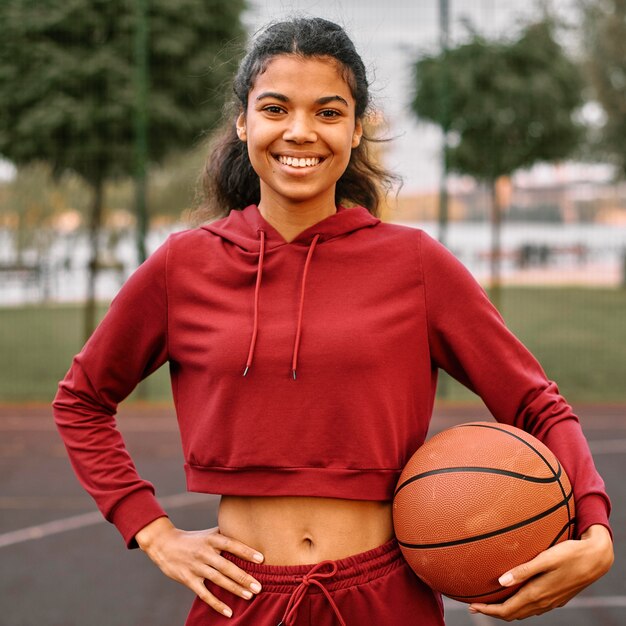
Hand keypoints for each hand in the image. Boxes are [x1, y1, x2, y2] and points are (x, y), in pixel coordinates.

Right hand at [135, 517, 264, 618]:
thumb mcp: (209, 532)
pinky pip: (204, 594)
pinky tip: (229, 611)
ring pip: (218, 580)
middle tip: (259, 586)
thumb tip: (248, 532)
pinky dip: (216, 604)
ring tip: (249, 596)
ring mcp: (196, 567)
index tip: (261, 559)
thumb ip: (226, 534)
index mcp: (211, 539)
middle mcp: (205, 552)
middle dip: (243, 577)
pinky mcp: (188, 579)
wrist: (164, 544)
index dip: (246, 551)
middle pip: (227, 566)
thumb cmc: (193, 539)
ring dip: (234, 589)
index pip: (231, 544)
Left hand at [468, 524, 613, 620]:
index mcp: (537, 594)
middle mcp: (543, 602)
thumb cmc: (570, 554)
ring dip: (506, 610)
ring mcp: (551, 602)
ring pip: (524, 612)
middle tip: (475, 605)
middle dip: (493, 612)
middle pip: (513, 614)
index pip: (507, 610)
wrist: (596, 559)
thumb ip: (523, 570)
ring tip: (490, 601)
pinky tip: (515, 594)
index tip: (472, 607)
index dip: (488, 611)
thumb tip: (500, 581)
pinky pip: (533, 608)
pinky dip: (519, 606)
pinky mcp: (557, 598)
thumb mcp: (546, 559)